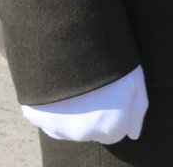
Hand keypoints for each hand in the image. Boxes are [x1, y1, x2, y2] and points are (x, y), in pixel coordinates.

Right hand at [20, 66, 148, 143]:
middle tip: (95, 84)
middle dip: (95, 111)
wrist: (69, 37)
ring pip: (70, 125)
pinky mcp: (35, 117)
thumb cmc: (110, 56)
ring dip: (74, 110)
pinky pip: (48, 117)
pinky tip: (60, 83)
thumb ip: (137, 109)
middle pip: (93, 129)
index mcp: (111, 126)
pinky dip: (54, 105)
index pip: (117, 131)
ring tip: (78, 81)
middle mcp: (83, 134)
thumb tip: (134, 134)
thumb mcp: (134, 78)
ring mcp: (56, 127)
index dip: (118, 110)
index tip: (114, 90)